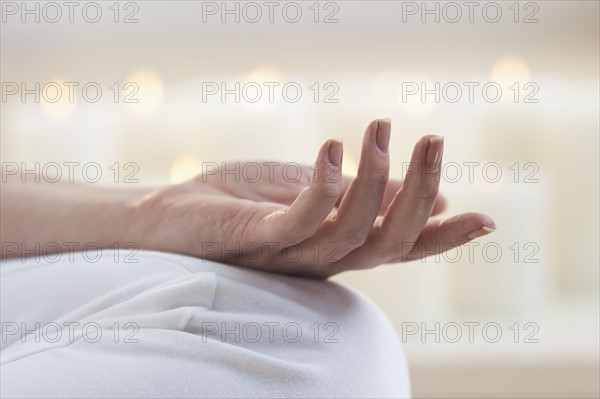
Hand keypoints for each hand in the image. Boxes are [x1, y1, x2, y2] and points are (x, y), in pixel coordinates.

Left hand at [129, 119, 495, 278]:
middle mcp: (323, 258)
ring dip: (377, 177)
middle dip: (422, 192)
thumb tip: (419, 189)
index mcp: (338, 246)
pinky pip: (302, 218)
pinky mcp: (259, 238)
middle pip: (391, 241)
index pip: (402, 247)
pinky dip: (325, 184)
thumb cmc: (240, 200)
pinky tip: (333, 147)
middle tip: (434, 139)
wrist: (170, 218)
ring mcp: (292, 252)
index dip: (444, 237)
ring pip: (355, 230)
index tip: (487, 220)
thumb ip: (361, 193)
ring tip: (379, 128)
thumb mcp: (309, 189)